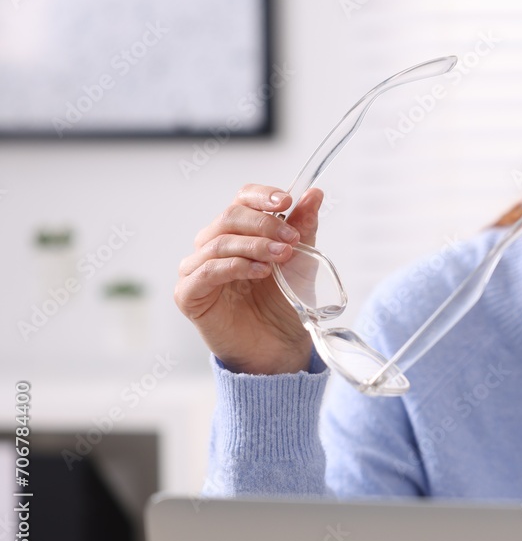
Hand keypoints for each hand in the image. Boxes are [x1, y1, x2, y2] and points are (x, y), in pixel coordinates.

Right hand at [175, 184, 324, 374]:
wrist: (279, 346)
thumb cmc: (284, 302)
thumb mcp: (300, 260)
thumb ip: (303, 227)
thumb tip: (314, 194)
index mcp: (237, 232)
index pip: (242, 200)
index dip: (262, 196)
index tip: (287, 201)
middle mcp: (212, 246)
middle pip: (230, 217)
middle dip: (265, 224)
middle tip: (292, 239)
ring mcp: (197, 270)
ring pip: (219, 242)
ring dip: (255, 245)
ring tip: (282, 256)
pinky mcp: (189, 295)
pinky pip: (206, 272)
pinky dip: (235, 266)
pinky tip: (260, 271)